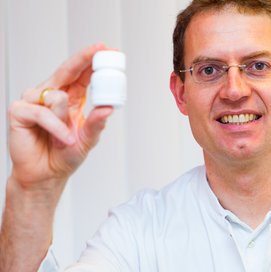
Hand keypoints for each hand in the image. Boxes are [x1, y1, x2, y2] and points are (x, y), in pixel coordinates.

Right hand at [8, 43, 113, 193]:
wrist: (45, 175)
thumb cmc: (64, 155)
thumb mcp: (88, 139)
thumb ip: (97, 123)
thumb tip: (108, 108)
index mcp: (70, 99)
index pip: (81, 75)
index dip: (92, 61)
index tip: (106, 49)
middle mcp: (51, 95)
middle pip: (67, 70)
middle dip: (83, 58)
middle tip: (99, 50)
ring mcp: (34, 101)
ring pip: (57, 95)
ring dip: (66, 119)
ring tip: (66, 138)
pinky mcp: (19, 111)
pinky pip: (42, 111)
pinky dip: (55, 127)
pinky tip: (60, 138)